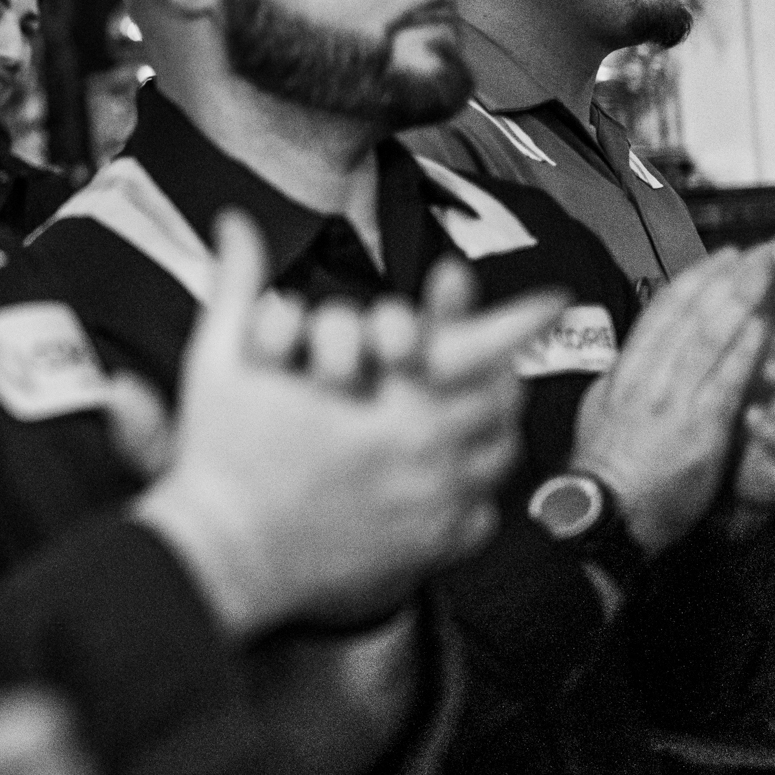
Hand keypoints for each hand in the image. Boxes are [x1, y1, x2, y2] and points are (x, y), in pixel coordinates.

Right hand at [134, 213, 546, 635]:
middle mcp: (425, 461)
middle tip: (507, 358)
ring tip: (482, 410)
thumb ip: (237, 284)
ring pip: (495, 459)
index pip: (475, 354)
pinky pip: (479, 516)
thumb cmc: (219, 456)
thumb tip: (232, 219)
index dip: (517, 319)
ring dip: (494, 429)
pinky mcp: (423, 553)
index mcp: (387, 409)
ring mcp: (429, 510)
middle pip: (498, 406)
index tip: (555, 298)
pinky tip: (453, 473)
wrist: (220, 555)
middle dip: (502, 376)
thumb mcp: (224, 361)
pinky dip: (477, 491)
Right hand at [569, 248, 774, 551]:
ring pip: (709, 337)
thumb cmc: (604, 472)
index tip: (719, 259)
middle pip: (689, 315)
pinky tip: (769, 325)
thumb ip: (621, 382)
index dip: (694, 281)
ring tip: (768, 271)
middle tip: (756, 251)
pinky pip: (727, 379)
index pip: (660, 314)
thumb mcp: (599, 413)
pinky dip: (747, 348)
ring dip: (742, 299)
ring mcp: (672, 400)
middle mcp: (646, 378)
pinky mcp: (700, 428)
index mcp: (622, 373)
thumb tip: (634, 356)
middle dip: (726, 278)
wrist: (604, 513)